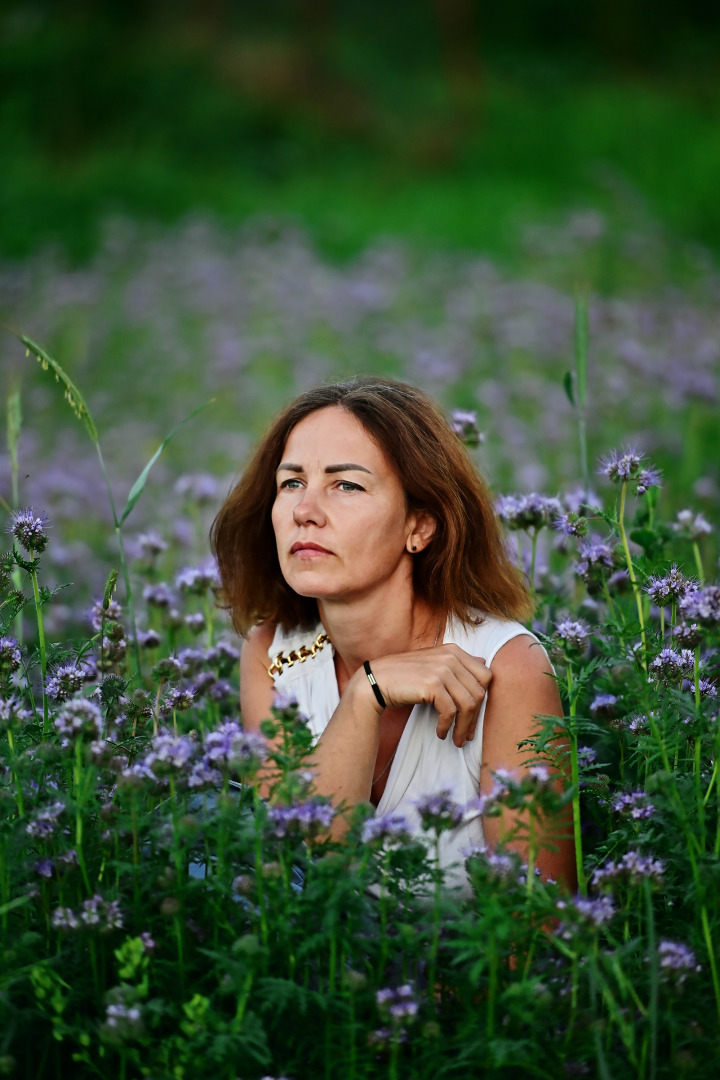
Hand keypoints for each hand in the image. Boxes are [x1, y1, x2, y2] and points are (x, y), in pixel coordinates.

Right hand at [366, 644, 491, 747]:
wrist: (376, 681)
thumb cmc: (405, 676)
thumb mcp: (434, 664)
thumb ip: (458, 663)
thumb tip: (483, 662)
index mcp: (454, 651)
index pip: (485, 677)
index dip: (483, 701)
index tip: (473, 719)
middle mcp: (450, 657)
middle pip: (479, 692)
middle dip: (474, 718)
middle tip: (465, 735)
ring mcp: (442, 669)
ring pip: (468, 704)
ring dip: (463, 727)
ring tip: (455, 739)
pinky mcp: (432, 684)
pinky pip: (451, 711)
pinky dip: (447, 726)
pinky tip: (440, 732)